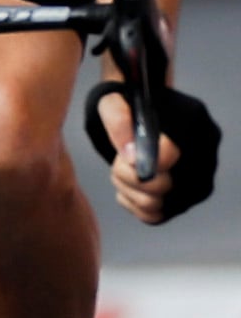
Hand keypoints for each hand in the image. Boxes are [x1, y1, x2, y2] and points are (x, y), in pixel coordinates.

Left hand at [88, 79, 220, 224]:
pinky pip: (153, 216)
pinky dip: (132, 202)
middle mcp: (204, 155)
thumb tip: (131, 156)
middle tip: (119, 160)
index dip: (141, 160)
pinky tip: (129, 183)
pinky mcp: (185, 200)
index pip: (171, 153)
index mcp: (193, 121)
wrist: (135, 114)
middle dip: (128, 176)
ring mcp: (198, 181)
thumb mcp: (112, 101)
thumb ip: (118, 121)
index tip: (125, 155)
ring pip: (157, 205)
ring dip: (128, 189)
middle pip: (165, 187)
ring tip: (122, 168)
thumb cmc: (125, 104)